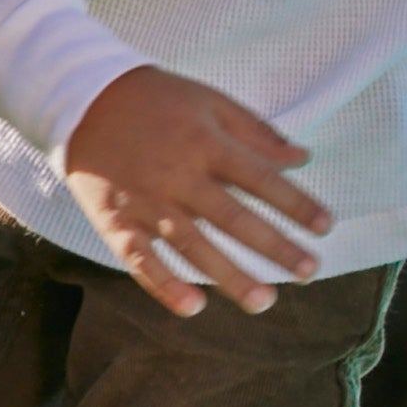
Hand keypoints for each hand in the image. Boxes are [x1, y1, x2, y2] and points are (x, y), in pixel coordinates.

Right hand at [63, 67, 329, 317]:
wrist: (80, 98)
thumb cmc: (156, 99)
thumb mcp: (211, 102)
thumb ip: (257, 132)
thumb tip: (303, 158)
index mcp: (206, 143)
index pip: (262, 179)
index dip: (297, 204)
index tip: (326, 227)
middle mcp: (178, 176)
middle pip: (233, 218)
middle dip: (275, 247)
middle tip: (310, 271)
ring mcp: (145, 201)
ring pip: (192, 246)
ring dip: (230, 276)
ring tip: (265, 302)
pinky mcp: (113, 219)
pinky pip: (139, 258)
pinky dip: (163, 284)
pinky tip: (193, 307)